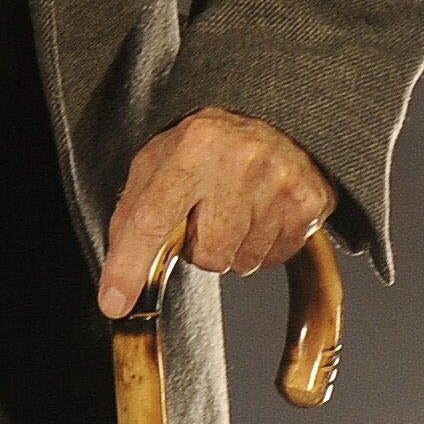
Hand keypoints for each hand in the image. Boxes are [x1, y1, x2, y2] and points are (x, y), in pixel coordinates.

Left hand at [96, 107, 334, 317]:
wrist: (272, 121)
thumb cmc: (204, 147)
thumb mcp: (158, 162)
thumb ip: (133, 214)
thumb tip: (116, 279)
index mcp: (191, 146)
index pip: (152, 218)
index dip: (129, 266)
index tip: (113, 302)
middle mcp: (239, 161)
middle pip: (206, 255)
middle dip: (200, 247)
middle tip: (204, 213)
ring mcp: (280, 182)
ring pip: (241, 263)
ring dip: (231, 248)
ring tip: (233, 208)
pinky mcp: (309, 204)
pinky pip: (273, 260)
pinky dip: (260, 246)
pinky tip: (259, 213)